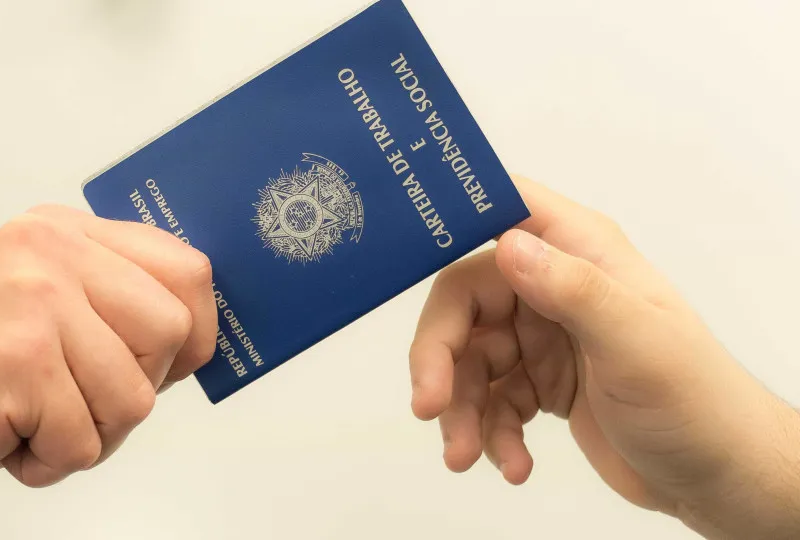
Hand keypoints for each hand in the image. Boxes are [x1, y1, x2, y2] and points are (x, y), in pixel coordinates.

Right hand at [0, 205, 216, 496]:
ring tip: (38, 416)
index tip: (176, 361)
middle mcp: (50, 254)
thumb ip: (116, 300)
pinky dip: (52, 460)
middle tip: (82, 396)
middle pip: (170, 331)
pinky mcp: (17, 362)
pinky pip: (84, 441)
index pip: (185, 268)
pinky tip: (10, 435)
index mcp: (65, 233)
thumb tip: (200, 334)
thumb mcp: (45, 300)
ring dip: (90, 432)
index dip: (198, 328)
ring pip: (134, 396)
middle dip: (138, 386)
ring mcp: (34, 304)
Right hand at [408, 176, 799, 538]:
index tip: (401, 257)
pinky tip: (512, 466)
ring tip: (467, 457)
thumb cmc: (697, 401)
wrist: (717, 477)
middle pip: (464, 302)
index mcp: (580, 253)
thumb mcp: (638, 343)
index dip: (451, 221)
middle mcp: (553, 287)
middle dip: (440, 357)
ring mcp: (543, 337)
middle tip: (428, 405)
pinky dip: (489, 435)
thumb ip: (574, 290)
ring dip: (460, 411)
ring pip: (468, 361)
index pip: (502, 213)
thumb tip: (508, 245)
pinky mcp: (538, 383)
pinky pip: (489, 401)